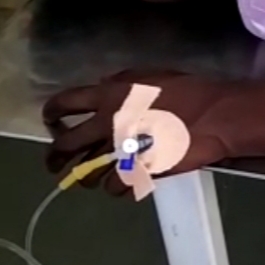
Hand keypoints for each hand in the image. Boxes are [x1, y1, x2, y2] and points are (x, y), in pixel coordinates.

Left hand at [42, 69, 231, 195]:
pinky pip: (114, 188)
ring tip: (93, 178)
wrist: (213, 116)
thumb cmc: (187, 90)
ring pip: (88, 174)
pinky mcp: (137, 174)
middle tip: (54, 163)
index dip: (52, 113)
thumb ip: (121, 82)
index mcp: (109, 96)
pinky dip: (117, 188)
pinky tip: (124, 183)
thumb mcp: (151, 75)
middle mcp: (107, 124)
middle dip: (54, 157)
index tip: (51, 121)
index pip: (65, 103)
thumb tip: (102, 86)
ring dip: (88, 177)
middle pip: (65, 145)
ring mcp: (120, 152)